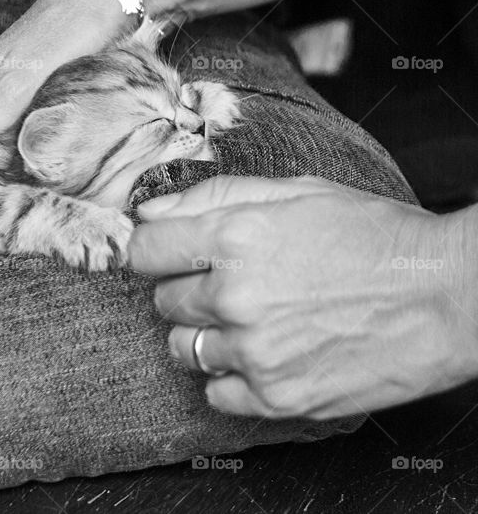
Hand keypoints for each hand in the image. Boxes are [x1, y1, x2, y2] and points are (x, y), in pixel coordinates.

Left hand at [128, 176, 477, 419]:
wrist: (449, 296)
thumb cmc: (375, 236)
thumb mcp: (295, 192)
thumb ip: (213, 197)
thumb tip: (149, 210)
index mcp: (234, 236)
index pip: (142, 251)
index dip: (154, 250)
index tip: (168, 253)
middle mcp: (235, 296)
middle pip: (163, 300)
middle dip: (187, 289)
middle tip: (231, 283)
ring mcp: (255, 351)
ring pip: (183, 347)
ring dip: (205, 334)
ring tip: (252, 320)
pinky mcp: (277, 396)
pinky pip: (215, 391)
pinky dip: (230, 375)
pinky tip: (264, 353)